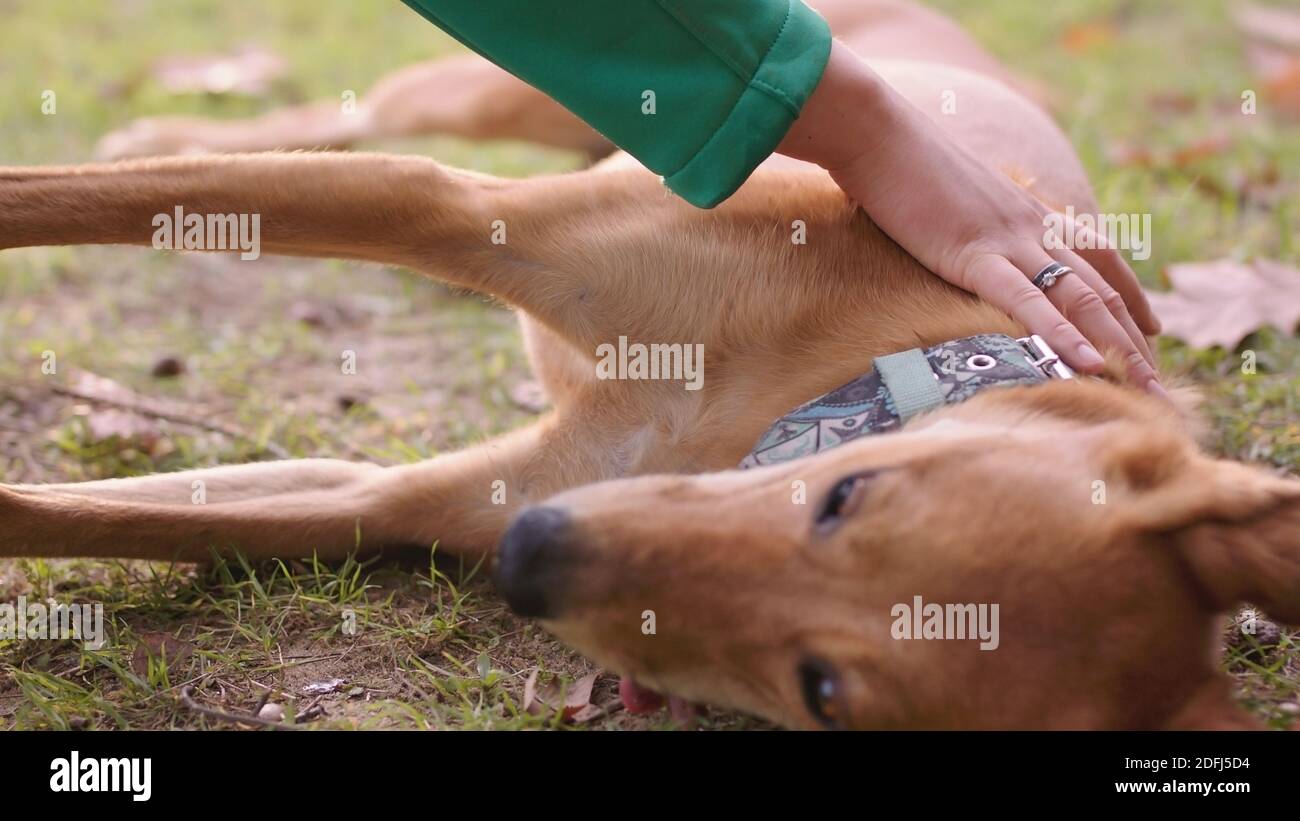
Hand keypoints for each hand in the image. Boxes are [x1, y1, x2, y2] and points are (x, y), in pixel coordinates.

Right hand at [779, 41, 1163, 394]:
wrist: (877, 135)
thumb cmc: (901, 165)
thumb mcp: (953, 198)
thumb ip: (976, 223)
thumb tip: (970, 243)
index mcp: (1029, 213)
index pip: (1100, 257)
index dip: (1131, 296)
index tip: (1152, 332)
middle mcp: (1034, 227)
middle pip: (1103, 288)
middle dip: (1136, 340)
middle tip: (1162, 387)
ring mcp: (1009, 241)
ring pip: (1082, 298)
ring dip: (1120, 347)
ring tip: (1147, 389)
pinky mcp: (975, 255)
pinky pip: (1029, 301)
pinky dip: (1064, 334)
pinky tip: (1091, 365)